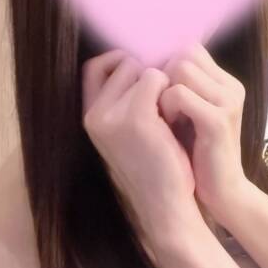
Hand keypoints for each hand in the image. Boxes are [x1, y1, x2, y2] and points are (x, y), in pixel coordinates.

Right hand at [81, 49, 195, 233]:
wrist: (165, 206)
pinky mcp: (137, 118)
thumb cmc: (156, 169)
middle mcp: (94, 115)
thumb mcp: (131, 132)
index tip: (147, 74)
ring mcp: (112, 115)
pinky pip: (157, 78)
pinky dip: (172, 91)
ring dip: (164, 84)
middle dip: (150, 72)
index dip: (120, 61)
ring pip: (144, 69)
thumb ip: (126, 100)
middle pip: (123, 63)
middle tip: (166, 99)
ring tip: (172, 114)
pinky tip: (177, 117)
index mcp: (89, 117)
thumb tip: (145, 62)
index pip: (94, 67)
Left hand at [159, 43, 248, 220]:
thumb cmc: (196, 155)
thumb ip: (177, 89)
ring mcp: (227, 101)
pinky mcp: (218, 120)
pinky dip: (166, 107)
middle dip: (163, 77)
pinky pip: (179, 94)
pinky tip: (167, 127)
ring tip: (163, 117)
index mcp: (224, 82)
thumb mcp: (187, 115)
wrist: (221, 193)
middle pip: (183, 53)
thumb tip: (145, 65)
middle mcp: (230, 86)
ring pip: (180, 68)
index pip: (189, 47)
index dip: (165, 64)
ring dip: (163, 91)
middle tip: (159, 107)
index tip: (155, 92)